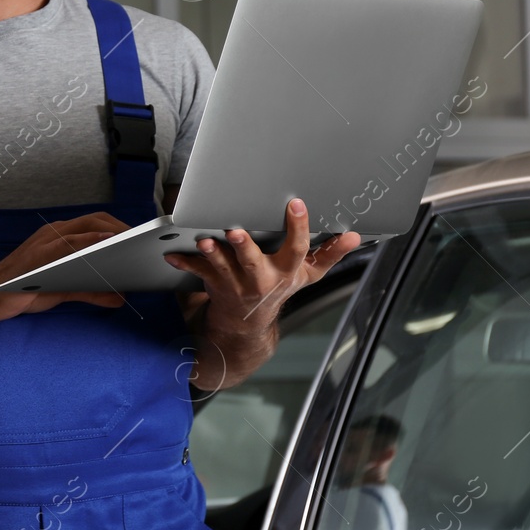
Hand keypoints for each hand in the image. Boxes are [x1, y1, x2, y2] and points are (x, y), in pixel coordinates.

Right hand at [0, 211, 131, 320]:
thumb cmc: (21, 290)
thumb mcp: (62, 291)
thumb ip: (90, 292)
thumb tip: (119, 299)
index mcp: (59, 237)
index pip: (95, 224)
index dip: (120, 226)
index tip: (140, 237)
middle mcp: (54, 233)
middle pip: (95, 220)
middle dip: (122, 227)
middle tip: (142, 243)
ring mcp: (47, 241)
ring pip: (86, 227)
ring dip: (112, 232)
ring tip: (133, 244)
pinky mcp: (41, 254)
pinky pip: (70, 242)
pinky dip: (91, 241)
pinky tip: (108, 244)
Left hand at [164, 199, 360, 332]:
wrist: (247, 324)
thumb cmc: (278, 288)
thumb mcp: (307, 275)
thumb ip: (330, 254)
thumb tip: (356, 237)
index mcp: (287, 272)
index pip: (298, 248)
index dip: (299, 228)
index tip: (296, 204)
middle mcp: (262, 279)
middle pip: (254, 262)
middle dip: (244, 247)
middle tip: (235, 231)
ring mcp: (237, 284)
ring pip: (224, 268)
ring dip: (213, 254)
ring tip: (204, 241)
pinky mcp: (215, 285)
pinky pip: (199, 273)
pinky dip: (186, 263)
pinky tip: (173, 254)